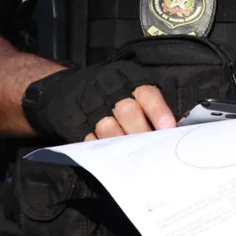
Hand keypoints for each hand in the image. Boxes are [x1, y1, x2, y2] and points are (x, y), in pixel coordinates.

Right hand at [23, 60, 176, 142]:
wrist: (65, 89)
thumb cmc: (108, 90)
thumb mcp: (127, 84)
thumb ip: (148, 103)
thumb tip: (171, 128)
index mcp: (126, 78)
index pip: (146, 93)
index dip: (159, 112)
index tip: (169, 128)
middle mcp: (107, 90)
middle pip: (128, 112)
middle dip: (142, 133)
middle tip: (154, 148)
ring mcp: (89, 107)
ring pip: (109, 129)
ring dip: (124, 145)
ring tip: (137, 156)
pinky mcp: (75, 124)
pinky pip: (91, 140)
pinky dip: (104, 151)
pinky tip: (115, 158)